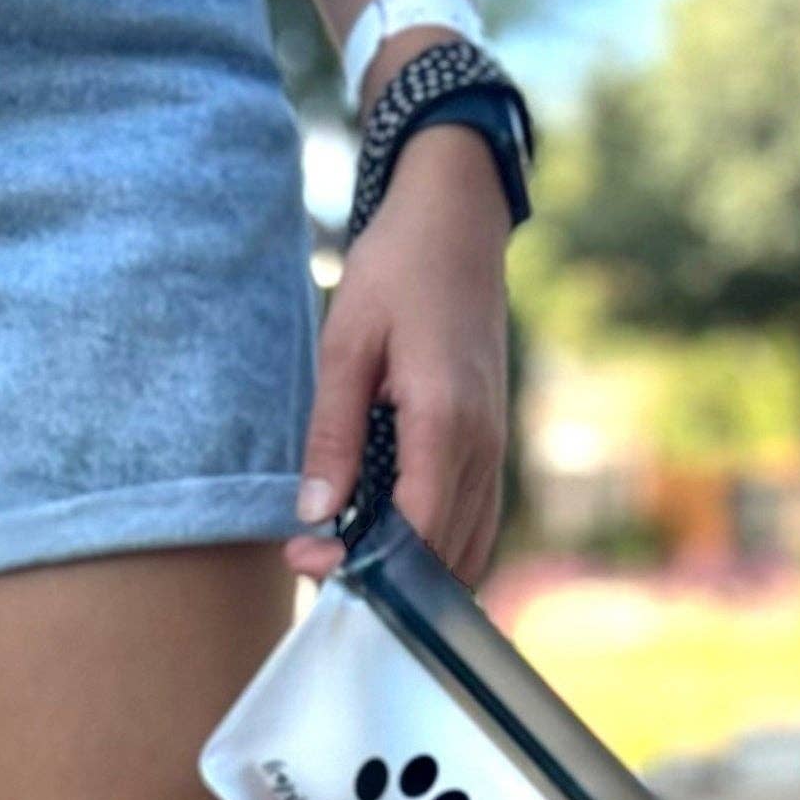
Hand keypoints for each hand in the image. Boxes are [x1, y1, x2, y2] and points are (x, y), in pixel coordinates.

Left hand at [286, 122, 511, 586]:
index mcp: (444, 421)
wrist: (458, 220)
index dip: (362, 564)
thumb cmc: (398, 270)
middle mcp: (480, 445)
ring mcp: (493, 448)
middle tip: (314, 564)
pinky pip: (477, 523)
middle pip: (442, 554)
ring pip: (467, 549)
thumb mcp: (345, 345)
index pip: (415, 531)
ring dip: (411, 574)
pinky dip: (439, 552)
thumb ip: (332, 434)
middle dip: (380, 579)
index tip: (305, 556)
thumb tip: (314, 512)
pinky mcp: (492, 445)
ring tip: (346, 560)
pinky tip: (393, 550)